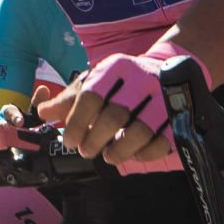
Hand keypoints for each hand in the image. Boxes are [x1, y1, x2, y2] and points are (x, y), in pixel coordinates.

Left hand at [38, 41, 194, 167]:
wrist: (170, 71)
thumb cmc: (123, 82)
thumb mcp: (96, 81)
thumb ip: (70, 98)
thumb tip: (43, 113)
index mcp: (116, 67)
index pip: (90, 96)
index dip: (76, 122)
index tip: (69, 141)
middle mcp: (141, 79)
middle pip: (114, 116)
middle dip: (95, 139)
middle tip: (85, 151)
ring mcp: (164, 98)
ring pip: (139, 132)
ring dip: (119, 150)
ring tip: (107, 156)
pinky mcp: (180, 117)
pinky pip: (162, 142)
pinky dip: (145, 154)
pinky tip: (133, 155)